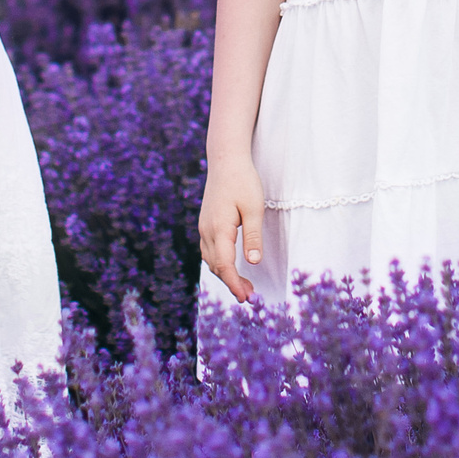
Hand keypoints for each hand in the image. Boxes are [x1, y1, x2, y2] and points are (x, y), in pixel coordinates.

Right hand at [198, 157, 266, 303]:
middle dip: (231, 283)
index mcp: (218, 228)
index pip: (224, 265)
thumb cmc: (243, 181)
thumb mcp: (254, 208)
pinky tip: (231, 267)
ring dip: (225, 275)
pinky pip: (210, 251)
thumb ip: (252, 236)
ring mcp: (204, 227)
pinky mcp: (206, 224)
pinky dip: (220, 264)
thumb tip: (253, 262)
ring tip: (244, 286)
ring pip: (211, 260)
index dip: (234, 284)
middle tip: (250, 297)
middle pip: (216, 266)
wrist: (225, 160)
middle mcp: (207, 230)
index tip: (246, 298)